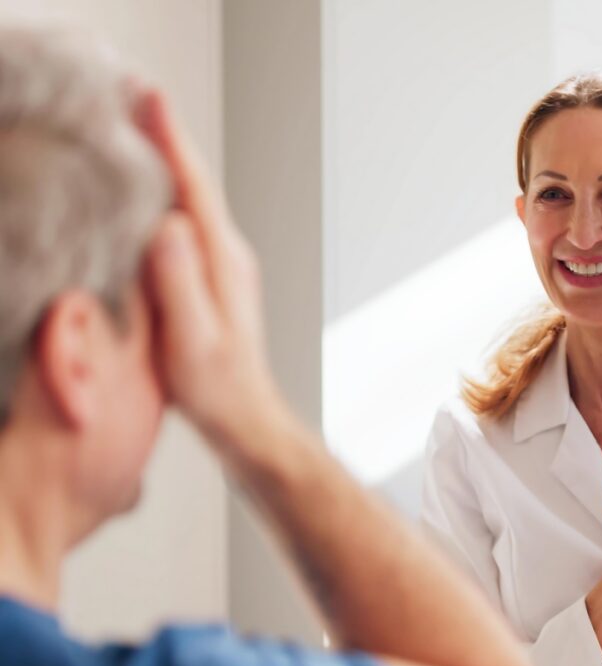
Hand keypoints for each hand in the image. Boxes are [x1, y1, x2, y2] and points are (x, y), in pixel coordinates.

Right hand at [136, 90, 283, 451]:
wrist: (246, 417)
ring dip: (169, 161)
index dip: (172, 140)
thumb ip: (181, 284)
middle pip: (196, 183)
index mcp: (223, 262)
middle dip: (168, 137)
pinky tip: (150, 195)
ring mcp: (223, 265)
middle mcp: (228, 256)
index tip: (151, 98)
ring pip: (193, 200)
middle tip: (136, 94)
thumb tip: (169, 226)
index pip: (195, 188)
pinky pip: (189, 223)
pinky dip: (169, 195)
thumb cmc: (218, 388)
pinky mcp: (212, 279)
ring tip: (139, 127)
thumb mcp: (193, 340)